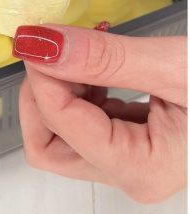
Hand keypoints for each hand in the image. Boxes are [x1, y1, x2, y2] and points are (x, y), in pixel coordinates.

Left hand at [14, 24, 186, 202]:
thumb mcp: (174, 65)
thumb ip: (102, 58)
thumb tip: (40, 44)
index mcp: (143, 169)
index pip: (60, 125)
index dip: (43, 76)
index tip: (41, 36)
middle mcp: (135, 176)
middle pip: (49, 144)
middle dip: (45, 92)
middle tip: (58, 47)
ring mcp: (136, 163)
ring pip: (64, 133)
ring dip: (64, 87)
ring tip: (90, 48)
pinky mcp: (140, 144)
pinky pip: (89, 121)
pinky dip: (84, 89)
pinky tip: (103, 60)